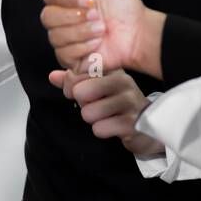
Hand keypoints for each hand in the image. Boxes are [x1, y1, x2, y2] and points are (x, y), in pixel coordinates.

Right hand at [39, 0, 164, 76]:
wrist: (137, 34)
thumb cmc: (125, 5)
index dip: (67, 0)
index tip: (89, 0)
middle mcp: (64, 16)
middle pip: (47, 17)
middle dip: (76, 19)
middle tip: (98, 17)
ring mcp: (65, 37)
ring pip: (55, 37)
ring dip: (83, 34)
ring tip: (102, 31)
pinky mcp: (70, 57)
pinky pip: (63, 54)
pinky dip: (83, 50)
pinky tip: (97, 46)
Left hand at [47, 68, 163, 155]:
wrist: (147, 127)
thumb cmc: (118, 106)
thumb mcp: (97, 89)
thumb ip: (74, 82)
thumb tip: (52, 76)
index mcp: (113, 70)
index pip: (78, 72)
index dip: (72, 87)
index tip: (82, 93)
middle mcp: (123, 82)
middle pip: (80, 92)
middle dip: (82, 104)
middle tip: (96, 106)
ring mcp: (130, 102)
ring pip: (88, 113)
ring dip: (92, 120)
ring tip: (107, 117)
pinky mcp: (132, 123)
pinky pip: (99, 128)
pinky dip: (101, 131)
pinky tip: (113, 127)